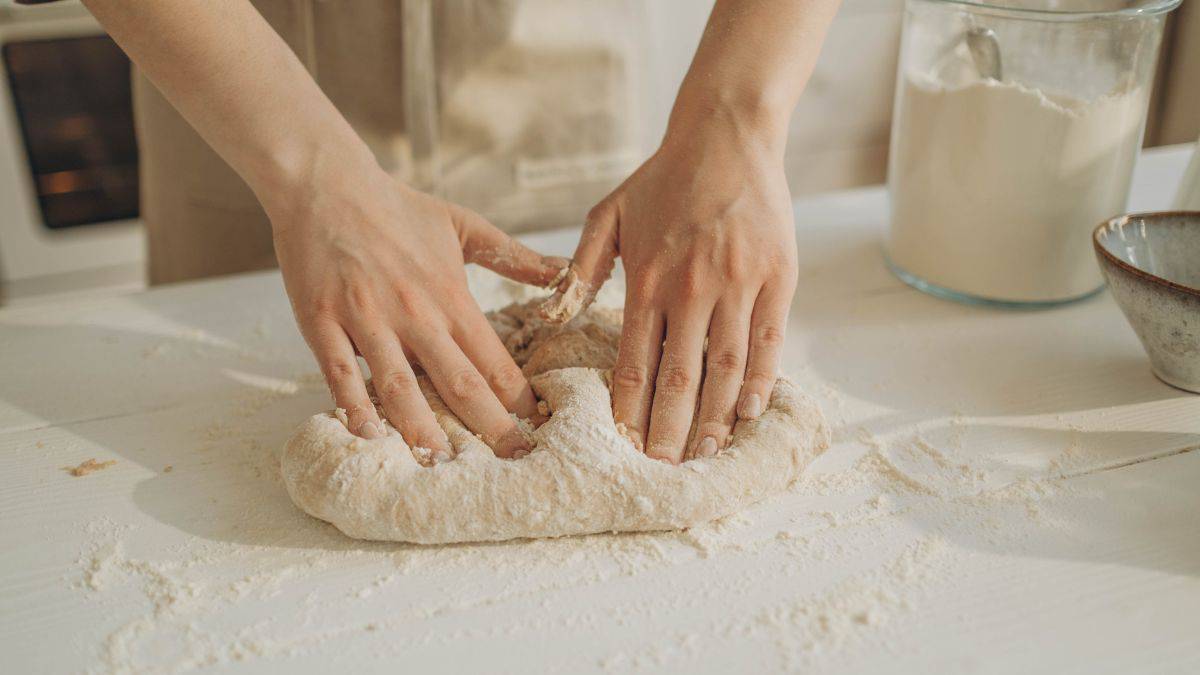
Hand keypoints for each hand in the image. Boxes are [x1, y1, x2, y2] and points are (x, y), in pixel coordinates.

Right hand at [267, 156, 564, 457]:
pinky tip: (369, 435)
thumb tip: (564, 272)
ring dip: (422, 428)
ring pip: (400, 385)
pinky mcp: (323, 321)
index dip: (519, 396)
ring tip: (441, 463)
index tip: (538, 426)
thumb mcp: (463, 225)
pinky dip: (354, 406)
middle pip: (458, 382)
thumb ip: (514, 255)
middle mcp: (414, 313)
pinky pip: (339, 373)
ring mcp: (367, 319)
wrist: (326, 183)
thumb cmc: (396, 207)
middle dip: (489, 426)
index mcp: (450, 295)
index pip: (493, 358)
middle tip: (512, 461)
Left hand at [563, 121, 797, 462]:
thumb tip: (556, 312)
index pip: (633, 362)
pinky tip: (749, 413)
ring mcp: (738, 283)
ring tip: (706, 456)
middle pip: (679, 377)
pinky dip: (761, 381)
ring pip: (725, 367)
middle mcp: (690, 287)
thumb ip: (580, 266)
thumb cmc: (662, 178)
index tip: (625, 447)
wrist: (726, 134)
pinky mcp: (777, 276)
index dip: (629, 410)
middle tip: (664, 472)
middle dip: (670, 431)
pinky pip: (769, 340)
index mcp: (645, 279)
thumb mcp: (606, 214)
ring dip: (715, 417)